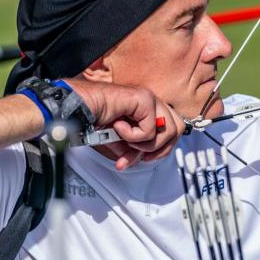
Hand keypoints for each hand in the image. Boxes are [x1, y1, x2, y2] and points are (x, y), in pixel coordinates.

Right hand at [69, 79, 185, 170]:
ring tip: (127, 139)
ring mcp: (149, 98)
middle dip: (160, 148)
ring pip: (167, 131)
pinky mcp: (144, 99)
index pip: (172, 130)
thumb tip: (139, 160)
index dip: (162, 149)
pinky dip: (133, 135)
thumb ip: (133, 150)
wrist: (81, 108)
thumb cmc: (96, 118)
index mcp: (149, 111)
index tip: (146, 157)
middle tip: (142, 153)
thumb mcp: (119, 142)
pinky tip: (119, 127)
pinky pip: (150, 129)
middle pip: (178, 129)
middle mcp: (152, 103)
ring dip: (145, 143)